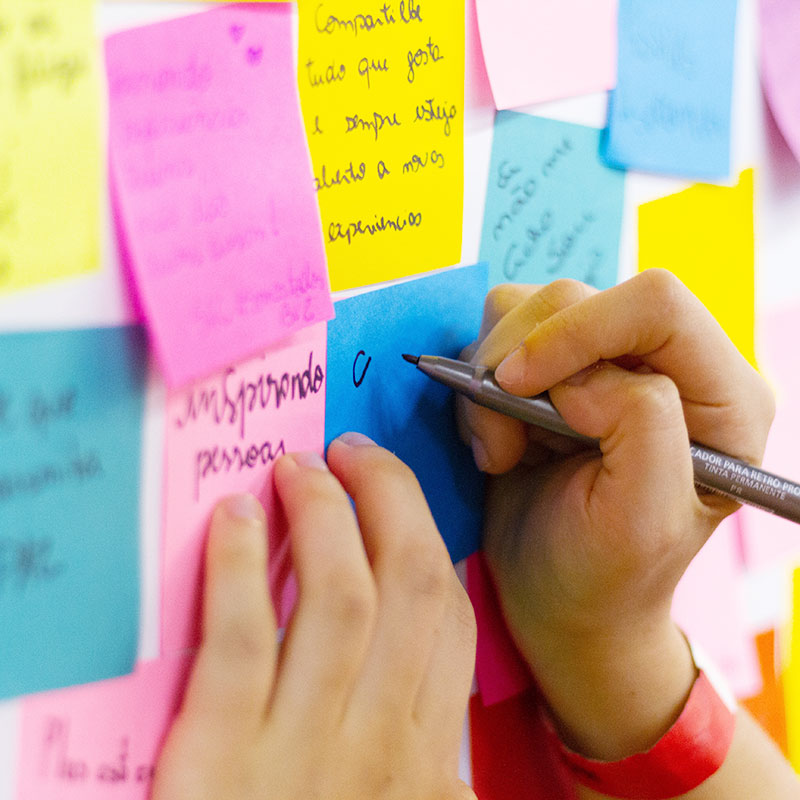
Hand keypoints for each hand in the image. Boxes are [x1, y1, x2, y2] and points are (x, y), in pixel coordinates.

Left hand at [152, 434, 476, 799]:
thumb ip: (421, 747)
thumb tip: (423, 674)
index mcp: (425, 756)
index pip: (448, 617)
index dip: (427, 538)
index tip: (396, 494)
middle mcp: (380, 741)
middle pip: (407, 588)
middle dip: (388, 502)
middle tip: (354, 453)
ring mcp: (303, 748)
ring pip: (338, 600)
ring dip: (322, 518)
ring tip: (300, 469)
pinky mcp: (221, 762)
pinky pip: (241, 643)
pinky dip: (237, 570)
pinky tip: (232, 518)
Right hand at [458, 271, 774, 758]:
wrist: (558, 599)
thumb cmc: (604, 575)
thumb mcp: (640, 520)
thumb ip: (639, 427)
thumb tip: (582, 377)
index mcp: (721, 396)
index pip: (656, 304)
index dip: (577, 331)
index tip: (516, 386)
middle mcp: (667, 365)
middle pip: (579, 297)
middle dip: (521, 362)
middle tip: (502, 439)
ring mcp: (604, 362)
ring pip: (529, 306)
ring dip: (492, 377)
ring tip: (501, 449)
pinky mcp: (554, 370)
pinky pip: (498, 334)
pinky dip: (477, 385)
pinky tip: (497, 440)